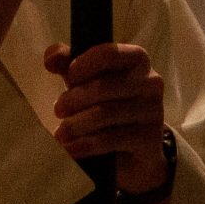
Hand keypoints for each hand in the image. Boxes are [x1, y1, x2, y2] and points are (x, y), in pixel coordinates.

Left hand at [43, 40, 169, 189]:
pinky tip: (70, 149)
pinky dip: (84, 144)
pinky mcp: (149, 139)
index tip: (70, 76)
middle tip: (58, 110)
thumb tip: (51, 59)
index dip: (85, 63)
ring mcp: (153, 111)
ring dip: (76, 124)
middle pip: (104, 86)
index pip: (110, 53)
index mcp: (136, 59)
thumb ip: (66, 63)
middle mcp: (150, 82)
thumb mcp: (85, 79)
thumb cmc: (105, 102)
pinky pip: (111, 139)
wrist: (131, 150)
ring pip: (106, 113)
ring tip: (61, 132)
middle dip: (74, 99)